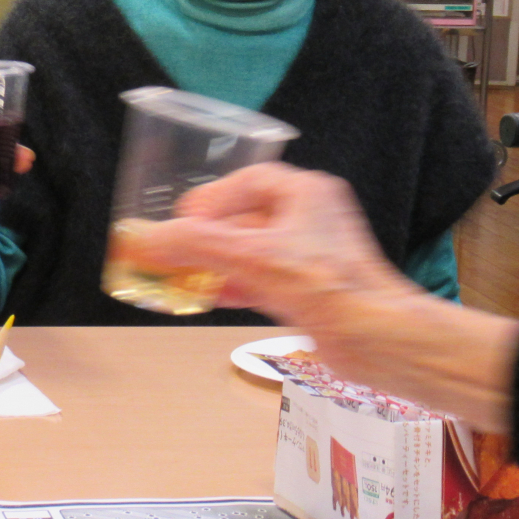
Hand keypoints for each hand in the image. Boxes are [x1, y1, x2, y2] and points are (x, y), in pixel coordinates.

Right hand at [124, 163, 412, 360]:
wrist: (375, 337)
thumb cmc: (329, 288)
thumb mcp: (248, 257)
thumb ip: (191, 245)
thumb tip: (143, 239)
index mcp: (306, 193)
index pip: (248, 181)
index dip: (211, 199)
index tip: (182, 219)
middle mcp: (311, 218)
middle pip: (246, 218)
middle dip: (207, 238)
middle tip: (176, 251)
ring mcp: (313, 255)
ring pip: (252, 252)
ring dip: (217, 264)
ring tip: (184, 277)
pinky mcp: (311, 289)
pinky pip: (263, 279)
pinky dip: (236, 286)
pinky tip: (211, 298)